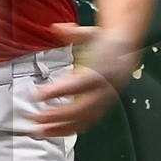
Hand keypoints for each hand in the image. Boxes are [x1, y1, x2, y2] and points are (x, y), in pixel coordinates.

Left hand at [28, 22, 140, 139]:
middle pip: (79, 108)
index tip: (38, 94)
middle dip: (56, 115)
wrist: (126, 55)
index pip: (77, 84)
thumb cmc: (105, 45)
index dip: (58, 91)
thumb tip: (56, 27)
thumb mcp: (91, 33)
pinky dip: (68, 131)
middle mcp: (103, 90)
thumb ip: (73, 33)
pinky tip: (51, 132)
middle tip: (34, 116)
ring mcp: (103, 103)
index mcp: (102, 71)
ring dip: (59, 128)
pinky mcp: (100, 111)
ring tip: (38, 131)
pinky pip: (84, 125)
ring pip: (82, 121)